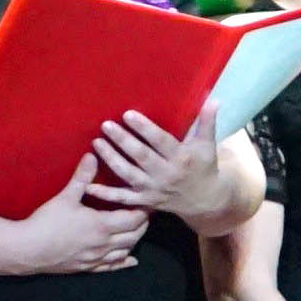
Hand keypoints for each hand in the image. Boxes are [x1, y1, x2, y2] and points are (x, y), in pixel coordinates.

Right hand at [8, 156, 150, 275]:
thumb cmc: (47, 222)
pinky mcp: (87, 268)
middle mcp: (105, 244)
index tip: (147, 200)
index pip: (134, 218)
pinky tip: (130, 260)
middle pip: (134, 235)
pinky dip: (123, 262)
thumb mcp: (66, 197)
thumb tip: (93, 155)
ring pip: (125, 251)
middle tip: (145, 212)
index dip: (144, 210)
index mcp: (103, 225)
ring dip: (134, 240)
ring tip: (137, 229)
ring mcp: (97, 258)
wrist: (28, 250)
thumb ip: (82, 177)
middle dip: (143, 224)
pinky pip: (111, 267)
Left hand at [90, 107, 231, 220]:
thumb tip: (213, 99)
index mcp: (181, 158)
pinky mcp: (144, 201)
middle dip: (122, 141)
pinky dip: (105, 194)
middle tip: (106, 125)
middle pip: (141, 157)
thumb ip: (206, 122)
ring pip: (128, 175)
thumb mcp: (208, 145)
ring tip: (96, 143)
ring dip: (111, 160)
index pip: (160, 141)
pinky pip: (122, 199)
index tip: (128, 114)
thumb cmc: (204, 167)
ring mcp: (153, 189)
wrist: (204, 201)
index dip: (144, 128)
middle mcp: (166, 174)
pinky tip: (88, 186)